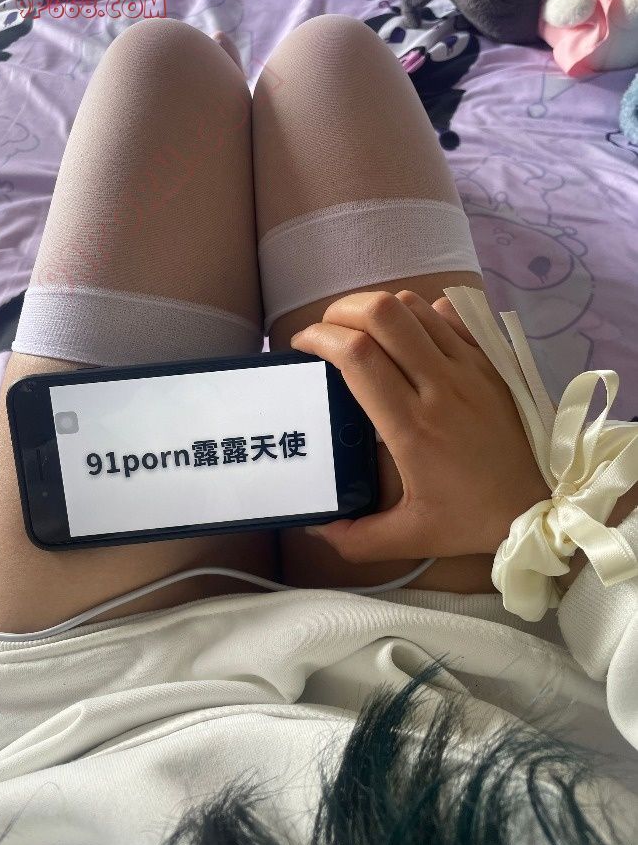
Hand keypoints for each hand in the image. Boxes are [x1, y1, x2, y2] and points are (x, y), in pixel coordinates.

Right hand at [290, 290, 549, 561]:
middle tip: (327, 330)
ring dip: (378, 309)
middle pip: (382, 314)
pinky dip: (422, 312)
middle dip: (341, 310)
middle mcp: (440, 386)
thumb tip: (314, 525)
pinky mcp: (491, 361)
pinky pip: (452, 313)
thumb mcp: (410, 538)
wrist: (543, 505)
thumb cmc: (472, 519)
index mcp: (412, 427)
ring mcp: (470, 368)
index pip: (358, 356)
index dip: (320, 338)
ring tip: (362, 330)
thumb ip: (355, 538)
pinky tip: (411, 336)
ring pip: (415, 306)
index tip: (302, 347)